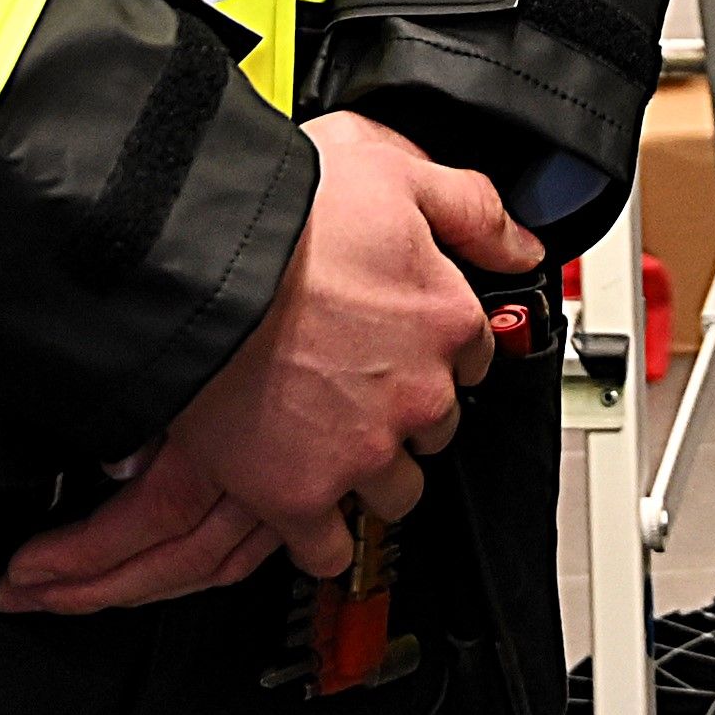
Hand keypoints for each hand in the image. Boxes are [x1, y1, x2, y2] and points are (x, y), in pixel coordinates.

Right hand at [2, 113, 532, 610]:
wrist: (193, 266)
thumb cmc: (281, 213)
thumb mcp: (394, 166)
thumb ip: (472, 208)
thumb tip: (521, 243)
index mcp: (446, 318)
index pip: (473, 354)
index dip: (436, 347)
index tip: (409, 345)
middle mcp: (418, 394)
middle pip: (437, 425)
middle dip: (404, 409)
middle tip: (355, 383)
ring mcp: (361, 451)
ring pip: (395, 489)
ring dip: (370, 472)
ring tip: (328, 440)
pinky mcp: (299, 495)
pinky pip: (329, 547)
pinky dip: (317, 534)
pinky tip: (303, 506)